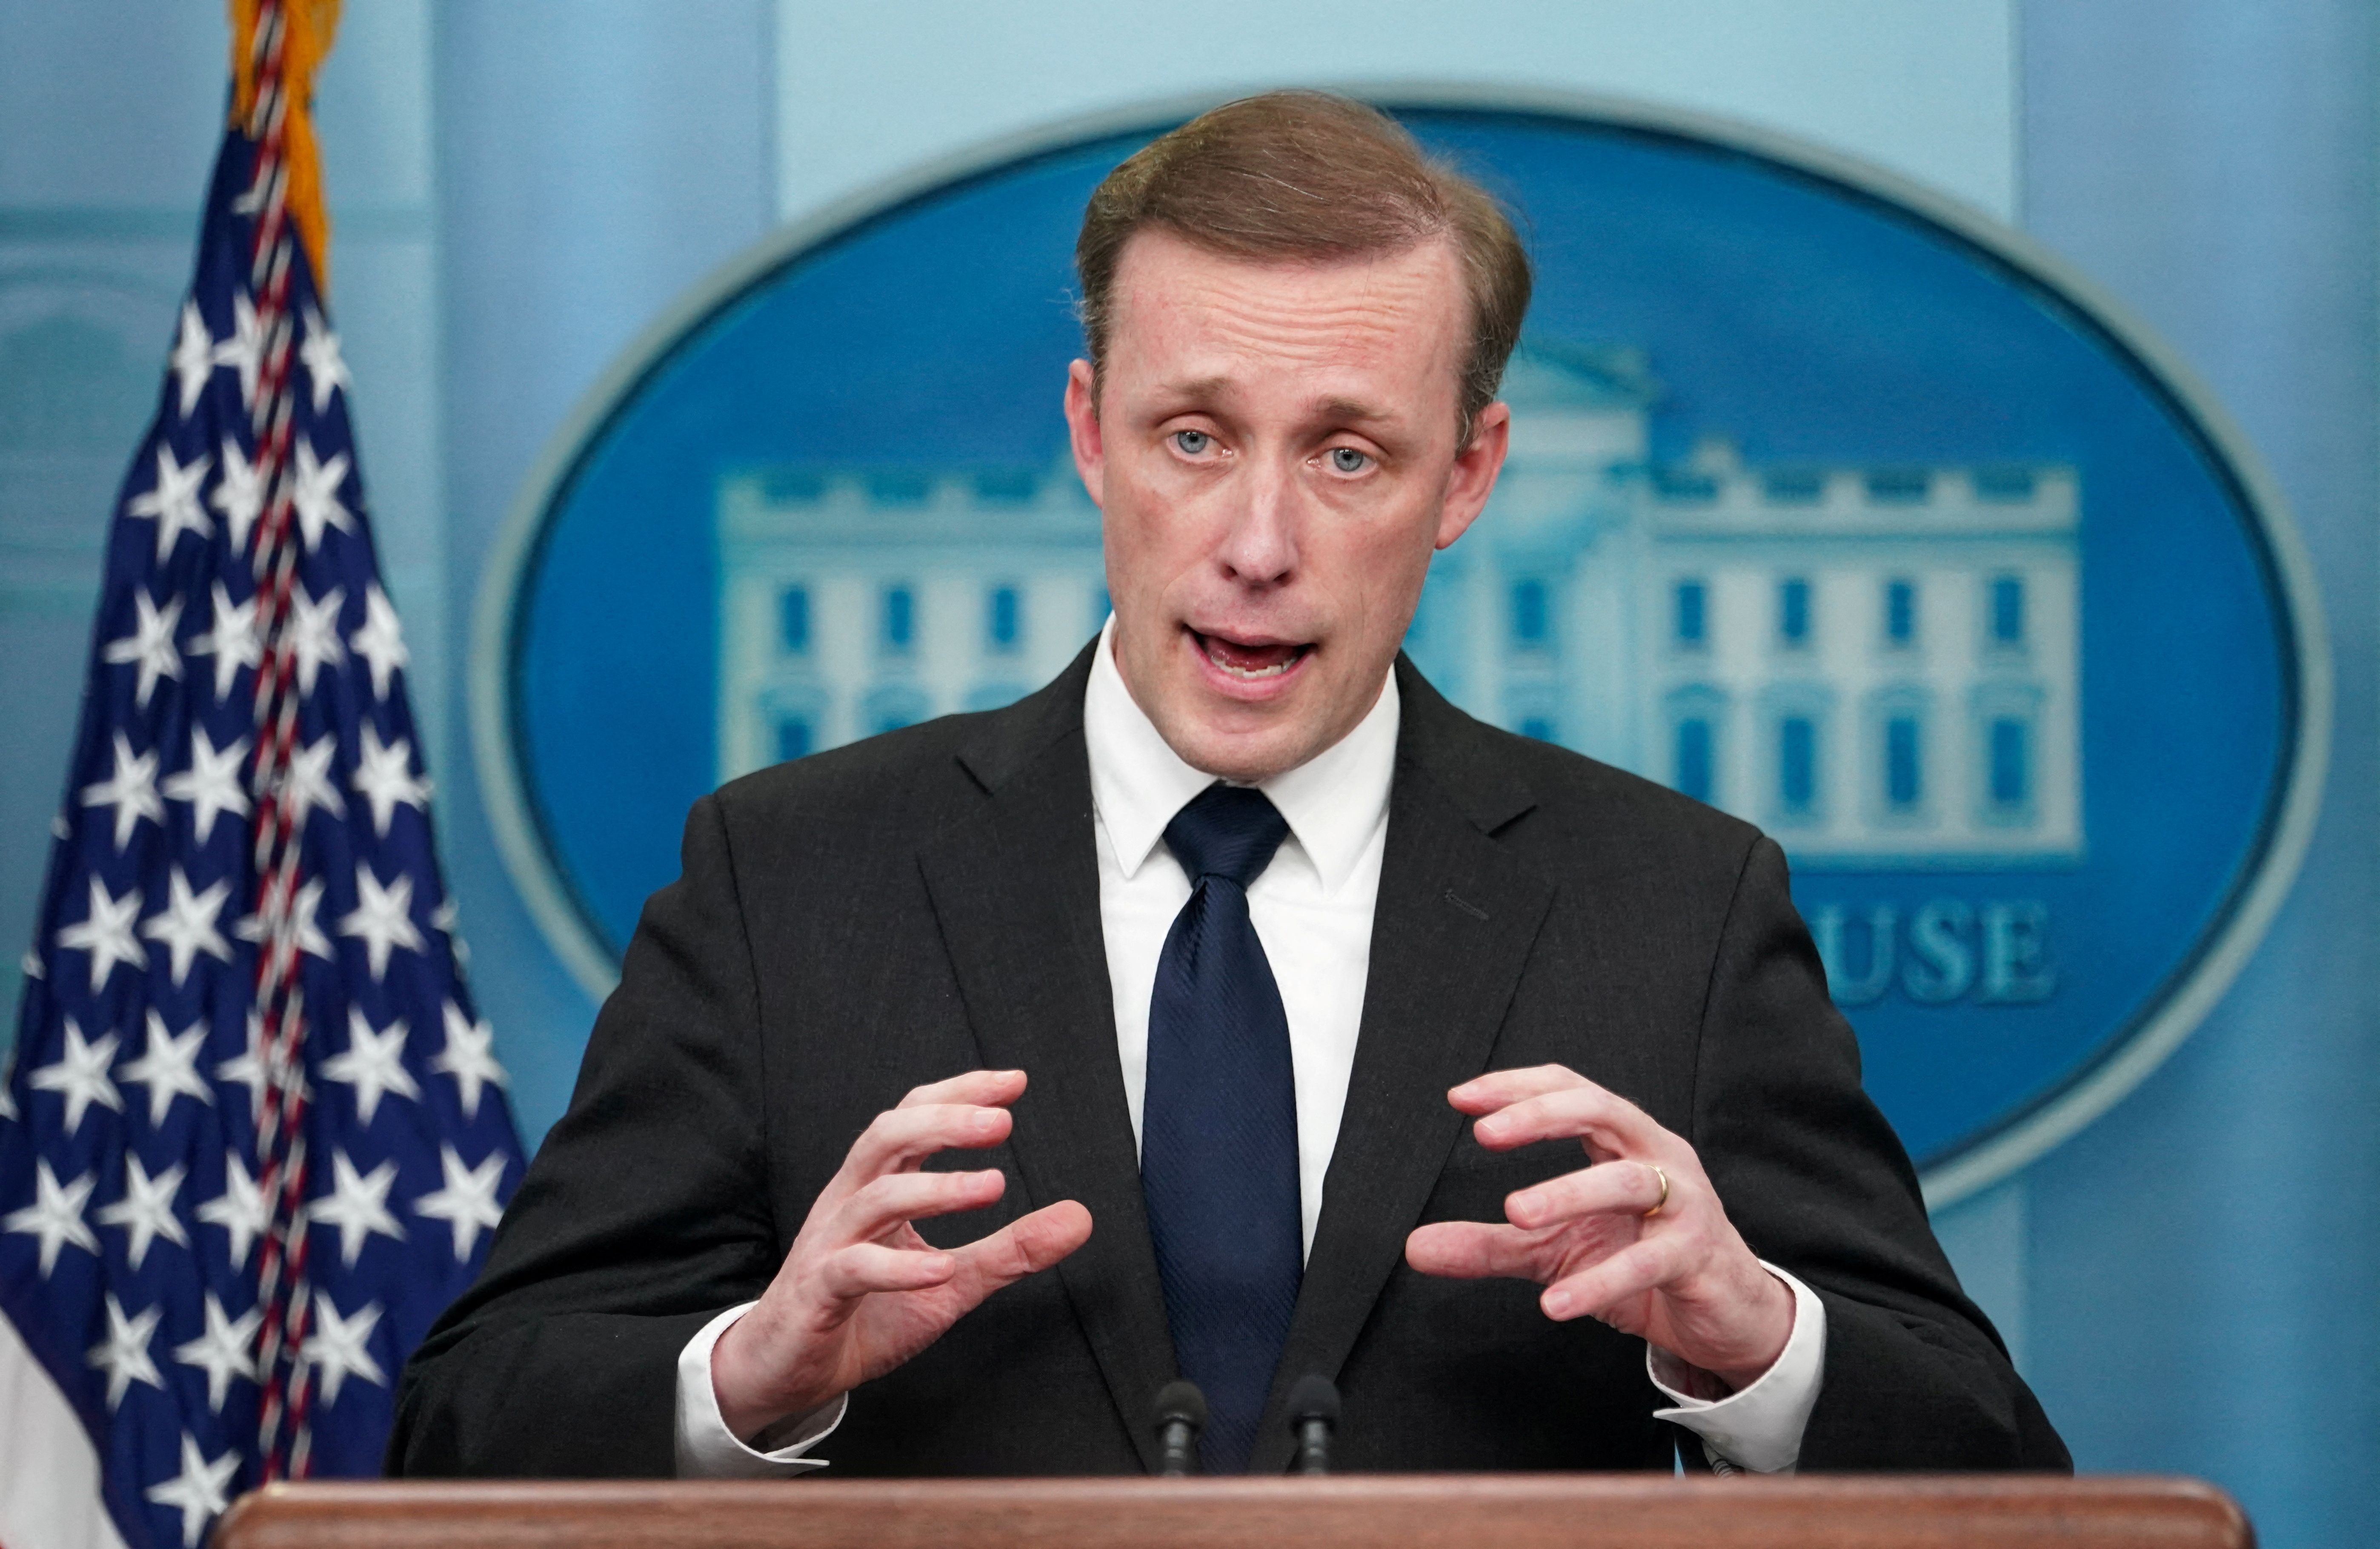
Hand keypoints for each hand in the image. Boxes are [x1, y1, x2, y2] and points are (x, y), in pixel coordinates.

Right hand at [710, 1069, 1092, 1439]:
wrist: (786, 1372)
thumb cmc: (863, 1315)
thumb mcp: (951, 1282)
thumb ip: (1010, 1249)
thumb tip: (1079, 1218)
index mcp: (876, 1187)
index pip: (912, 1119)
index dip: (958, 1094)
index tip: (1013, 1083)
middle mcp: (849, 1203)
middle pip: (888, 1136)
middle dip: (944, 1121)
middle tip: (1002, 1122)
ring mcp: (828, 1245)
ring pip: (874, 1197)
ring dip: (936, 1189)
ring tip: (993, 1186)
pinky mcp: (816, 1293)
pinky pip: (854, 1268)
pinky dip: (899, 1267)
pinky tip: (941, 1270)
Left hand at [1403, 1065, 1792, 1392]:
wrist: (1724, 1314)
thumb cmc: (1643, 1262)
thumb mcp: (1557, 1249)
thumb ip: (1491, 1243)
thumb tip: (1416, 1246)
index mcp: (1623, 1141)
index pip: (1569, 1090)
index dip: (1516, 1087)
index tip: (1460, 1098)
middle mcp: (1656, 1156)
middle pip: (1599, 1110)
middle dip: (1540, 1115)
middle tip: (1486, 1133)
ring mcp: (1684, 1202)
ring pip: (1625, 1181)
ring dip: (1566, 1193)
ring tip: (1515, 1214)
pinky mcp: (1699, 1254)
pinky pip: (1648, 1262)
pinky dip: (1600, 1281)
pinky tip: (1557, 1301)